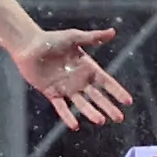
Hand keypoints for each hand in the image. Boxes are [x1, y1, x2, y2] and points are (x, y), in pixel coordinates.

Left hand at [11, 23, 133, 126]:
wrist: (28, 45)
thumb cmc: (51, 39)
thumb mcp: (74, 37)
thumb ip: (93, 37)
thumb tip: (113, 32)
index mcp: (87, 68)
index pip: (106, 82)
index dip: (117, 91)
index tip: (128, 101)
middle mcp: (79, 80)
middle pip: (97, 96)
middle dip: (108, 107)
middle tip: (119, 118)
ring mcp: (66, 88)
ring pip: (81, 103)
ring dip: (91, 112)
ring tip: (101, 121)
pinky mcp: (51, 92)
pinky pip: (61, 107)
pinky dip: (67, 116)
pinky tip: (74, 125)